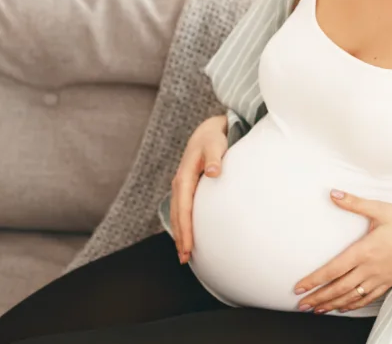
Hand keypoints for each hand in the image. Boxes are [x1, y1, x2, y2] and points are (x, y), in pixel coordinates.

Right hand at [170, 114, 227, 264]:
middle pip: (176, 216)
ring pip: (176, 214)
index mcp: (184, 177)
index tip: (189, 247)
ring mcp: (181, 187)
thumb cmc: (213, 139)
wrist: (207, 132)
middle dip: (180, 237)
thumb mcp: (215, 146)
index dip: (185, 229)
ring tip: (184, 254)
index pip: (183, 208)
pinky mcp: (186, 189)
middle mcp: (179, 184)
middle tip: (185, 258)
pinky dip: (182, 224)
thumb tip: (214, 172)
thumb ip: (215, 159)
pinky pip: (181, 210)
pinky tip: (187, 236)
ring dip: (179, 234)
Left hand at [293, 190, 391, 313]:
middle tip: (301, 305)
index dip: (314, 280)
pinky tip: (344, 307)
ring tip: (317, 309)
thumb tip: (333, 194)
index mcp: (364, 251)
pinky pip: (367, 298)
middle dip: (318, 298)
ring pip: (351, 296)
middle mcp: (369, 268)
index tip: (299, 288)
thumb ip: (354, 203)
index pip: (333, 270)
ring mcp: (379, 278)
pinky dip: (353, 305)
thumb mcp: (380, 209)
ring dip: (332, 304)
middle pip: (338, 288)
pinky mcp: (388, 282)